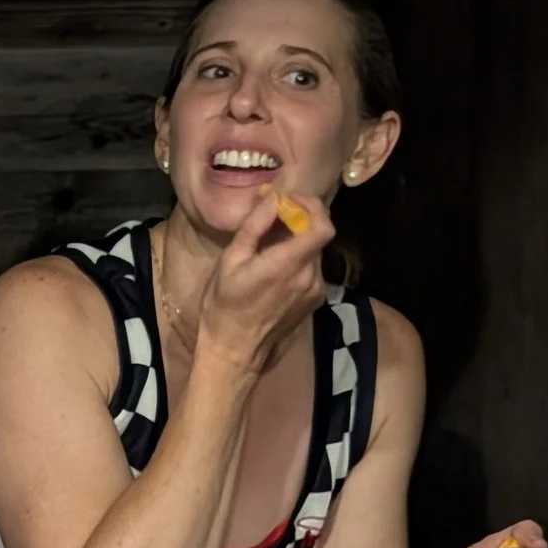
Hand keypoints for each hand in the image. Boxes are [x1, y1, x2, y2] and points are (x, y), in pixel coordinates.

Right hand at [197, 190, 332, 371]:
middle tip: (272, 217)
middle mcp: (310, 276)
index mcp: (288, 264)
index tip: (288, 201)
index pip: (322, 225)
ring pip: (314, 252)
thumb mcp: (231, 260)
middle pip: (318, 236)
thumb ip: (255, 226)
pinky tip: (275, 267)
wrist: (234, 351)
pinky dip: (298, 259)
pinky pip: (312, 270)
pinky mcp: (314, 301)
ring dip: (297, 241)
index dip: (311, 206)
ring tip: (269, 243)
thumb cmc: (224, 305)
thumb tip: (273, 196)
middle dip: (300, 220)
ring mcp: (315, 291)